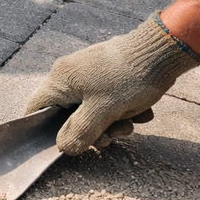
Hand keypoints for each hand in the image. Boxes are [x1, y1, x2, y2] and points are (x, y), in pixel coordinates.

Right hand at [25, 14, 199, 154]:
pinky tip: (141, 110)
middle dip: (92, 129)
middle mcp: (70, 73)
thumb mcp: (103, 112)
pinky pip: (107, 98)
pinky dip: (122, 108)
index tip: (64, 143)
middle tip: (113, 135)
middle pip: (69, 113)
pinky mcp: (109, 72)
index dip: (43, 130)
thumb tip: (64, 148)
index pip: (36, 107)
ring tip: (133, 120)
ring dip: (112, 121)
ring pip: (91, 108)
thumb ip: (80, 132)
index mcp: (60, 79)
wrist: (163, 51)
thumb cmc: (128, 80)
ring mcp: (90, 72)